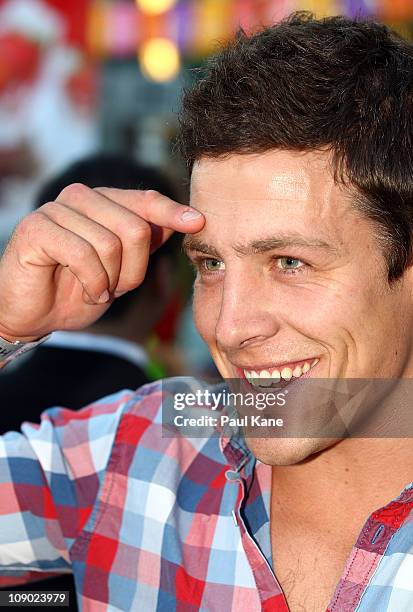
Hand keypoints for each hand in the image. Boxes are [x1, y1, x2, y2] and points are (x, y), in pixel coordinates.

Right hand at [0, 184, 204, 341]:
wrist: (35, 314)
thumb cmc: (78, 289)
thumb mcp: (123, 268)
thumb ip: (146, 241)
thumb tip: (186, 219)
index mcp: (104, 202)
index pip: (145, 200)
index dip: (172, 212)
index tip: (199, 223)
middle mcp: (81, 197)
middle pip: (135, 228)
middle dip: (134, 270)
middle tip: (118, 289)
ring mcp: (56, 209)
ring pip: (111, 244)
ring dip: (111, 280)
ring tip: (98, 289)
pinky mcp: (36, 228)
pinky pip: (83, 254)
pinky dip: (92, 282)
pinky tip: (86, 290)